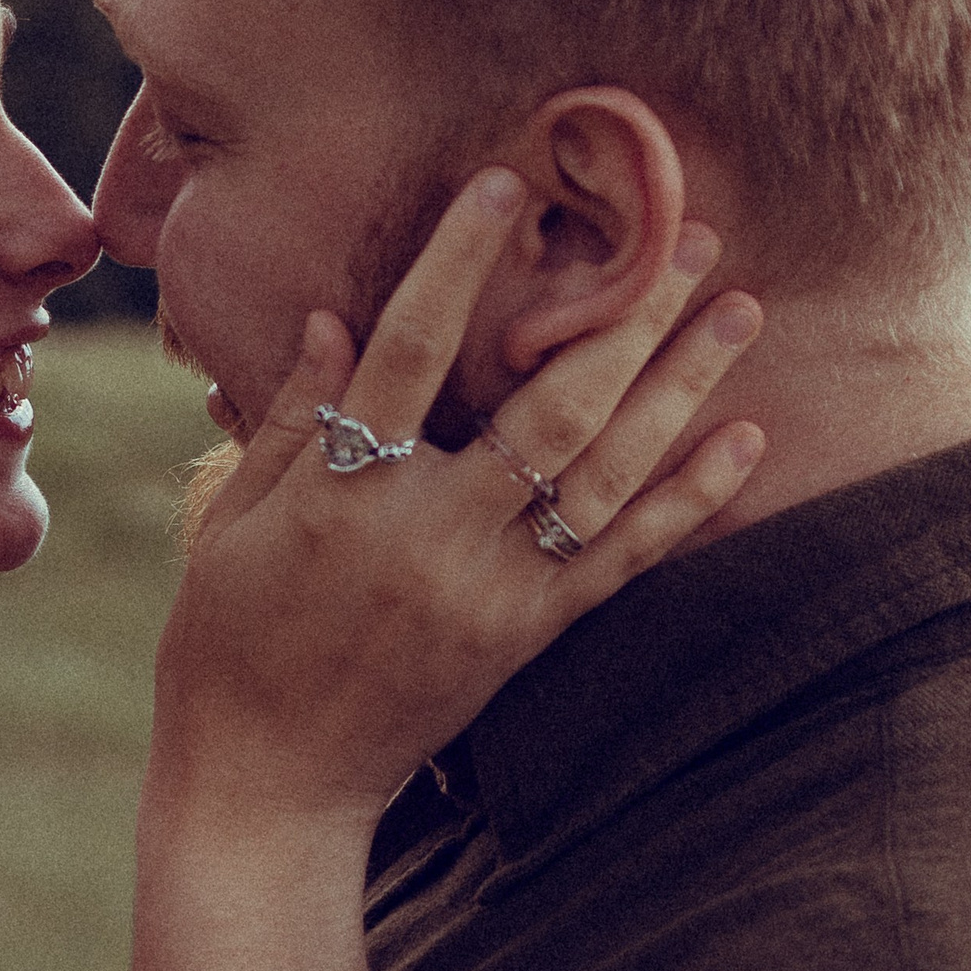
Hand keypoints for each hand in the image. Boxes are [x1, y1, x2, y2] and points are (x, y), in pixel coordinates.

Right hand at [147, 166, 764, 830]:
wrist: (270, 786)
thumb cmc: (226, 644)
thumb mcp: (233, 523)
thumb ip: (289, 420)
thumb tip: (334, 318)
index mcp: (341, 498)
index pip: (404, 352)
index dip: (453, 263)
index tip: (498, 185)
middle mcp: (429, 539)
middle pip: (546, 407)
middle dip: (622, 314)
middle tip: (686, 234)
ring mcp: (492, 593)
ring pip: (606, 475)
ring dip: (681, 387)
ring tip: (738, 310)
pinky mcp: (529, 638)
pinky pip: (627, 560)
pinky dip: (690, 500)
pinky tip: (743, 441)